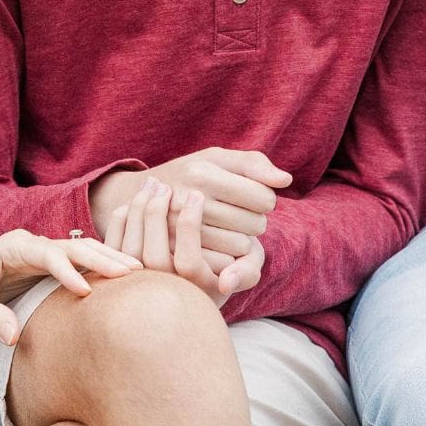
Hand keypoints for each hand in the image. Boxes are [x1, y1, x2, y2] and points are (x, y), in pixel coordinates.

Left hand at [0, 231, 140, 346]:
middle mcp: (33, 242)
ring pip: (82, 248)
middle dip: (101, 259)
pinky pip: (81, 259)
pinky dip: (103, 263)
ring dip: (109, 258)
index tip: (85, 292)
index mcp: (13, 245)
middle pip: (72, 246)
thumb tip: (13, 338)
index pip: (46, 254)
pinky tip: (125, 274)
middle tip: (130, 273)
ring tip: (138, 271)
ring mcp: (45, 249)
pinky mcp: (51, 261)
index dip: (65, 271)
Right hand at [90, 148, 290, 260]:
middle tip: (233, 213)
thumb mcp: (216, 159)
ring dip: (241, 240)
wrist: (139, 200)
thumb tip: (285, 180)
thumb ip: (254, 164)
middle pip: (256, 224)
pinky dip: (227, 258)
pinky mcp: (176, 257)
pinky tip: (215, 245)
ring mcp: (180, 232)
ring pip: (242, 247)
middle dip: (253, 219)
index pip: (264, 198)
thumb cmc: (190, 175)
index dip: (264, 198)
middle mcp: (189, 201)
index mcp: (202, 173)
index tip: (248, 196)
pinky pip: (226, 266)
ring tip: (223, 228)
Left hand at [105, 180, 265, 307]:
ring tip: (155, 184)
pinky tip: (140, 196)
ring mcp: (140, 283)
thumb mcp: (245, 269)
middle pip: (154, 255)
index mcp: (194, 292)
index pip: (189, 262)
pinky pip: (114, 243)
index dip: (190, 224)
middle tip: (168, 186)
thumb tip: (227, 282)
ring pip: (131, 247)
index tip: (196, 195)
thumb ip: (246, 271)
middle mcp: (165, 292)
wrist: (189, 281)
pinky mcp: (120, 270)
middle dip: (157, 214)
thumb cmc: (225, 265)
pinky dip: (123, 216)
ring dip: (139, 209)